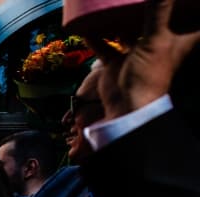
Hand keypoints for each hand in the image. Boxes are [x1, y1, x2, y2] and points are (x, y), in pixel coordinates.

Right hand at [87, 0, 199, 117]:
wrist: (126, 106)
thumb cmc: (149, 75)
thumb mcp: (156, 38)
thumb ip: (159, 10)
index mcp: (178, 38)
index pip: (190, 19)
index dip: (189, 8)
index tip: (185, 2)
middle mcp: (159, 43)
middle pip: (159, 21)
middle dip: (152, 8)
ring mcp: (137, 53)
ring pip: (129, 32)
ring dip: (120, 21)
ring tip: (113, 4)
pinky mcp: (116, 63)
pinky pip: (104, 46)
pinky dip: (96, 38)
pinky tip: (87, 26)